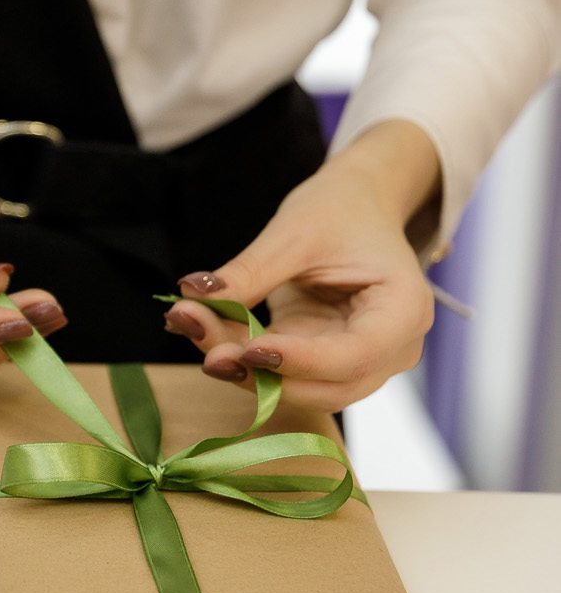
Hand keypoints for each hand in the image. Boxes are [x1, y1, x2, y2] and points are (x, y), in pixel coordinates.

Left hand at [162, 120, 440, 411]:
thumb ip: (250, 272)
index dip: (299, 362)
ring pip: (299, 388)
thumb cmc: (340, 209)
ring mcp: (359, 360)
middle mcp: (391, 349)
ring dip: (241, 369)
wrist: (356, 204)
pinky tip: (197, 326)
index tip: (247, 351)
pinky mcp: (322, 360)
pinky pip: (280, 371)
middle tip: (203, 346)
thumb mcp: (295, 233)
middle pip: (327, 387)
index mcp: (404, 310)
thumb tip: (192, 295)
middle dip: (261, 375)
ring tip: (189, 324)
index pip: (355, 356)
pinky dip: (239, 356)